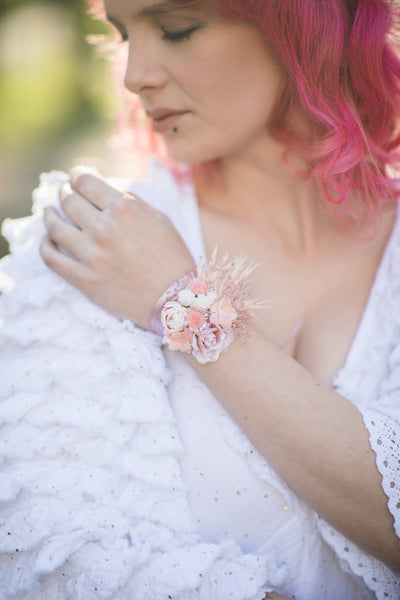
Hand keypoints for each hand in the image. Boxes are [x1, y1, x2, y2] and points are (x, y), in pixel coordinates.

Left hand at [40, 167, 194, 329]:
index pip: (84, 181)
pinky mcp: (83, 279)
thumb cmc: (172, 259)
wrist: (174, 301)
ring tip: (49, 213)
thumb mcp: (160, 220)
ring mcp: (91, 255)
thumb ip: (132, 202)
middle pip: (68, 201)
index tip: (74, 177)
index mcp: (124, 209)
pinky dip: (45, 245)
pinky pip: (51, 257)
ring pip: (54, 227)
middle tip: (64, 194)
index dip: (75, 175)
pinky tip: (47, 240)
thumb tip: (106, 190)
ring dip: (49, 216)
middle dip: (64, 193)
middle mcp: (104, 229)